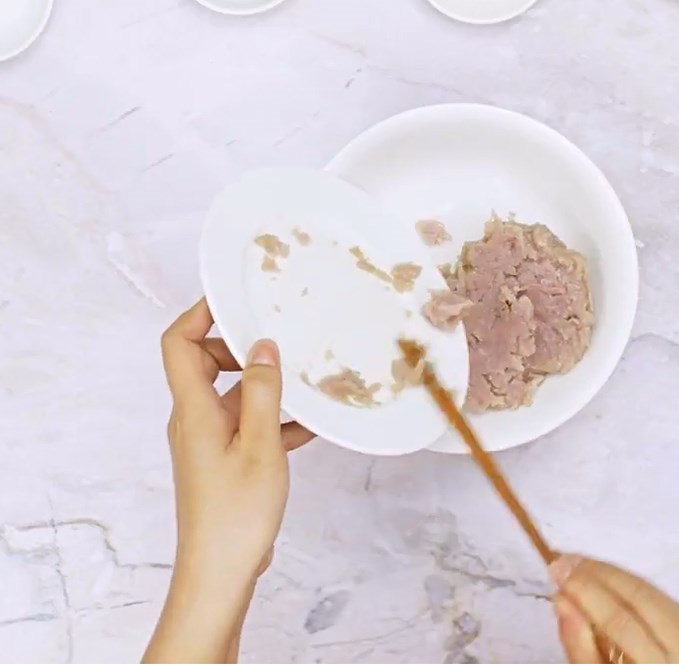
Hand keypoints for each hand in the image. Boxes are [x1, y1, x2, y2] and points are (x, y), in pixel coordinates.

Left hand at [144, 298, 313, 663]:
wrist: (220, 573)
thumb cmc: (236, 512)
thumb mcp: (260, 444)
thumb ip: (261, 390)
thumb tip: (262, 344)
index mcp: (193, 408)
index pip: (179, 342)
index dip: (200, 312)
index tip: (236, 296)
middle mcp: (194, 417)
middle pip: (205, 360)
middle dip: (241, 345)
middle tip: (279, 338)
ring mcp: (208, 439)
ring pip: (231, 392)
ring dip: (263, 382)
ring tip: (303, 376)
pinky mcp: (223, 459)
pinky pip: (246, 422)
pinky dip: (272, 416)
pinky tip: (308, 422)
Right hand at [551, 555, 678, 663]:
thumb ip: (580, 647)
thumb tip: (561, 598)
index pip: (621, 622)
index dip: (586, 591)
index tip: (556, 569)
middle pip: (639, 597)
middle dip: (596, 573)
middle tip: (562, 560)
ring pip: (648, 588)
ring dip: (609, 571)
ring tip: (576, 563)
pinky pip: (655, 591)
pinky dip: (626, 580)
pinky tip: (602, 575)